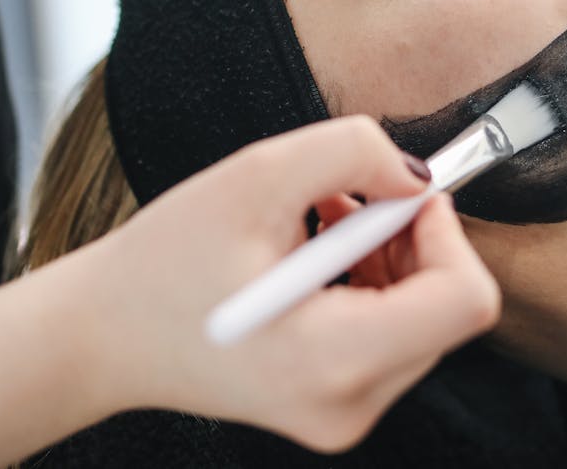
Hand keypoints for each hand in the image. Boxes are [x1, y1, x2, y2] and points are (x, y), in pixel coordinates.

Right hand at [86, 116, 500, 451]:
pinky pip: (392, 335)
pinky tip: (314, 254)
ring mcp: (344, 414)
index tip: (401, 193)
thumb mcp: (254, 178)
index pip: (465, 301)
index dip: (446, 230)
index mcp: (333, 358)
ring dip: (387, 255)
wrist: (101, 337)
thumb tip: (418, 173)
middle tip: (344, 201)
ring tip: (317, 224)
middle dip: (409, 238)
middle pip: (447, 307)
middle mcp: (350, 404)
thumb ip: (351, 152)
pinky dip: (368, 282)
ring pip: (424, 317)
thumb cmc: (163, 262)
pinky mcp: (335, 407)